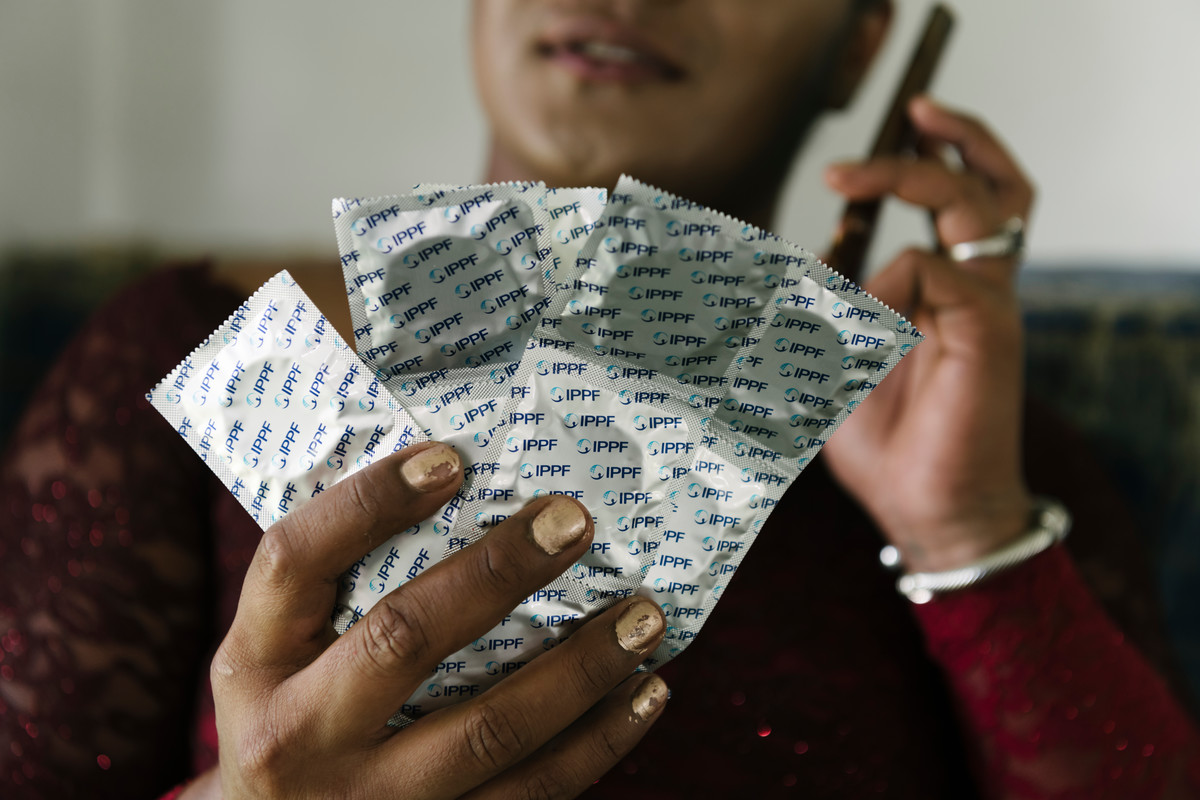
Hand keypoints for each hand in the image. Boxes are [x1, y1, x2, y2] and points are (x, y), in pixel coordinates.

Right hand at [184, 441, 667, 798]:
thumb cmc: (292, 714)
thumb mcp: (278, 652)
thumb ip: (342, 584)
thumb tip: (462, 481)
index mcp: (253, 663)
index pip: (294, 560)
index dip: (368, 502)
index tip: (449, 457)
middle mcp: (295, 736)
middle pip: (403, 639)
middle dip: (498, 573)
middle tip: (573, 521)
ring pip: (489, 730)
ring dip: (582, 669)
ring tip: (645, 617)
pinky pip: (530, 794)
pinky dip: (599, 742)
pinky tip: (645, 692)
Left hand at [820, 96, 1034, 571]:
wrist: (925, 513)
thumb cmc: (883, 447)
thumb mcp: (825, 369)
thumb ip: (812, 316)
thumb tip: (777, 268)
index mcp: (946, 296)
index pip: (954, 207)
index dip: (916, 169)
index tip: (843, 171)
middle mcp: (977, 291)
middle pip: (993, 184)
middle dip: (955, 137)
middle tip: (909, 113)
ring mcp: (988, 306)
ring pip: (974, 203)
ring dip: (911, 178)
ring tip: (847, 177)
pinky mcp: (991, 329)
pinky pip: (933, 270)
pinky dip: (883, 288)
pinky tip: (860, 334)